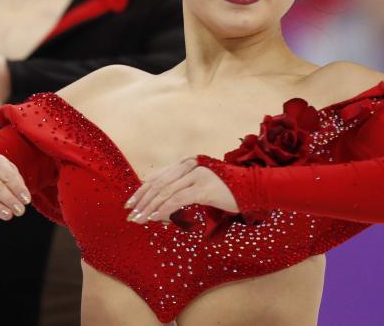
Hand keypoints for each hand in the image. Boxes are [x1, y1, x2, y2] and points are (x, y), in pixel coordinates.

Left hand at [123, 157, 237, 223]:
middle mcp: (189, 166)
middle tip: (131, 215)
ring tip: (140, 220)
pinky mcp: (203, 188)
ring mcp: (196, 175)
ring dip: (150, 208)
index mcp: (186, 163)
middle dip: (142, 200)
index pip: (158, 177)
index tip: (130, 204)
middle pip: (158, 183)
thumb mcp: (201, 187)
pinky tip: (155, 218)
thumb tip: (160, 210)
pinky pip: (178, 199)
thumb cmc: (227, 190)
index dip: (142, 191)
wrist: (253, 188)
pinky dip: (164, 209)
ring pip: (165, 192)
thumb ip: (182, 191)